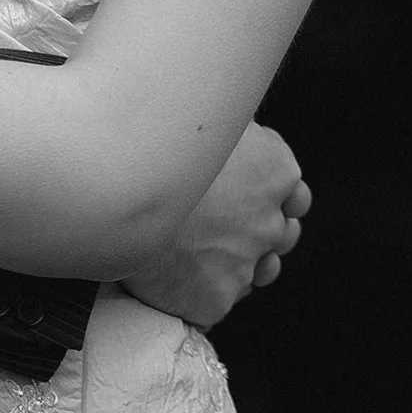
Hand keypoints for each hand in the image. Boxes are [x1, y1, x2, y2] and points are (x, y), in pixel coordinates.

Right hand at [121, 122, 308, 328]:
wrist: (116, 188)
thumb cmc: (158, 138)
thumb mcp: (208, 111)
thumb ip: (232, 126)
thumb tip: (230, 116)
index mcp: (275, 172)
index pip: (295, 194)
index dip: (273, 196)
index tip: (253, 195)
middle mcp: (269, 221)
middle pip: (280, 235)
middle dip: (259, 231)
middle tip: (223, 224)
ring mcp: (243, 266)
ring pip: (255, 273)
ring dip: (238, 264)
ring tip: (202, 253)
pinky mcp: (214, 300)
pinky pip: (215, 301)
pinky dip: (199, 291)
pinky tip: (176, 277)